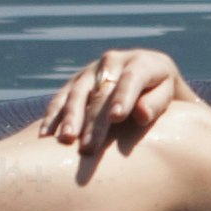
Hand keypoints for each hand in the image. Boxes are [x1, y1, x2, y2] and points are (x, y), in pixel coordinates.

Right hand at [40, 47, 187, 163]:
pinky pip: (60, 98)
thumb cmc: (160, 93)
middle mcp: (113, 62)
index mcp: (141, 63)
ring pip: (77, 93)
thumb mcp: (166, 95)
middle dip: (93, 120)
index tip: (117, 118)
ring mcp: (91, 71)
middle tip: (88, 147)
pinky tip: (44, 135)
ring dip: (69, 117)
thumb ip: (156, 103)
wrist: (147, 77)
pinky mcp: (75, 82)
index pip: (131, 79)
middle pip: (101, 93)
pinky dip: (52, 116)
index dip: (123, 97)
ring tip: (65, 140)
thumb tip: (141, 115)